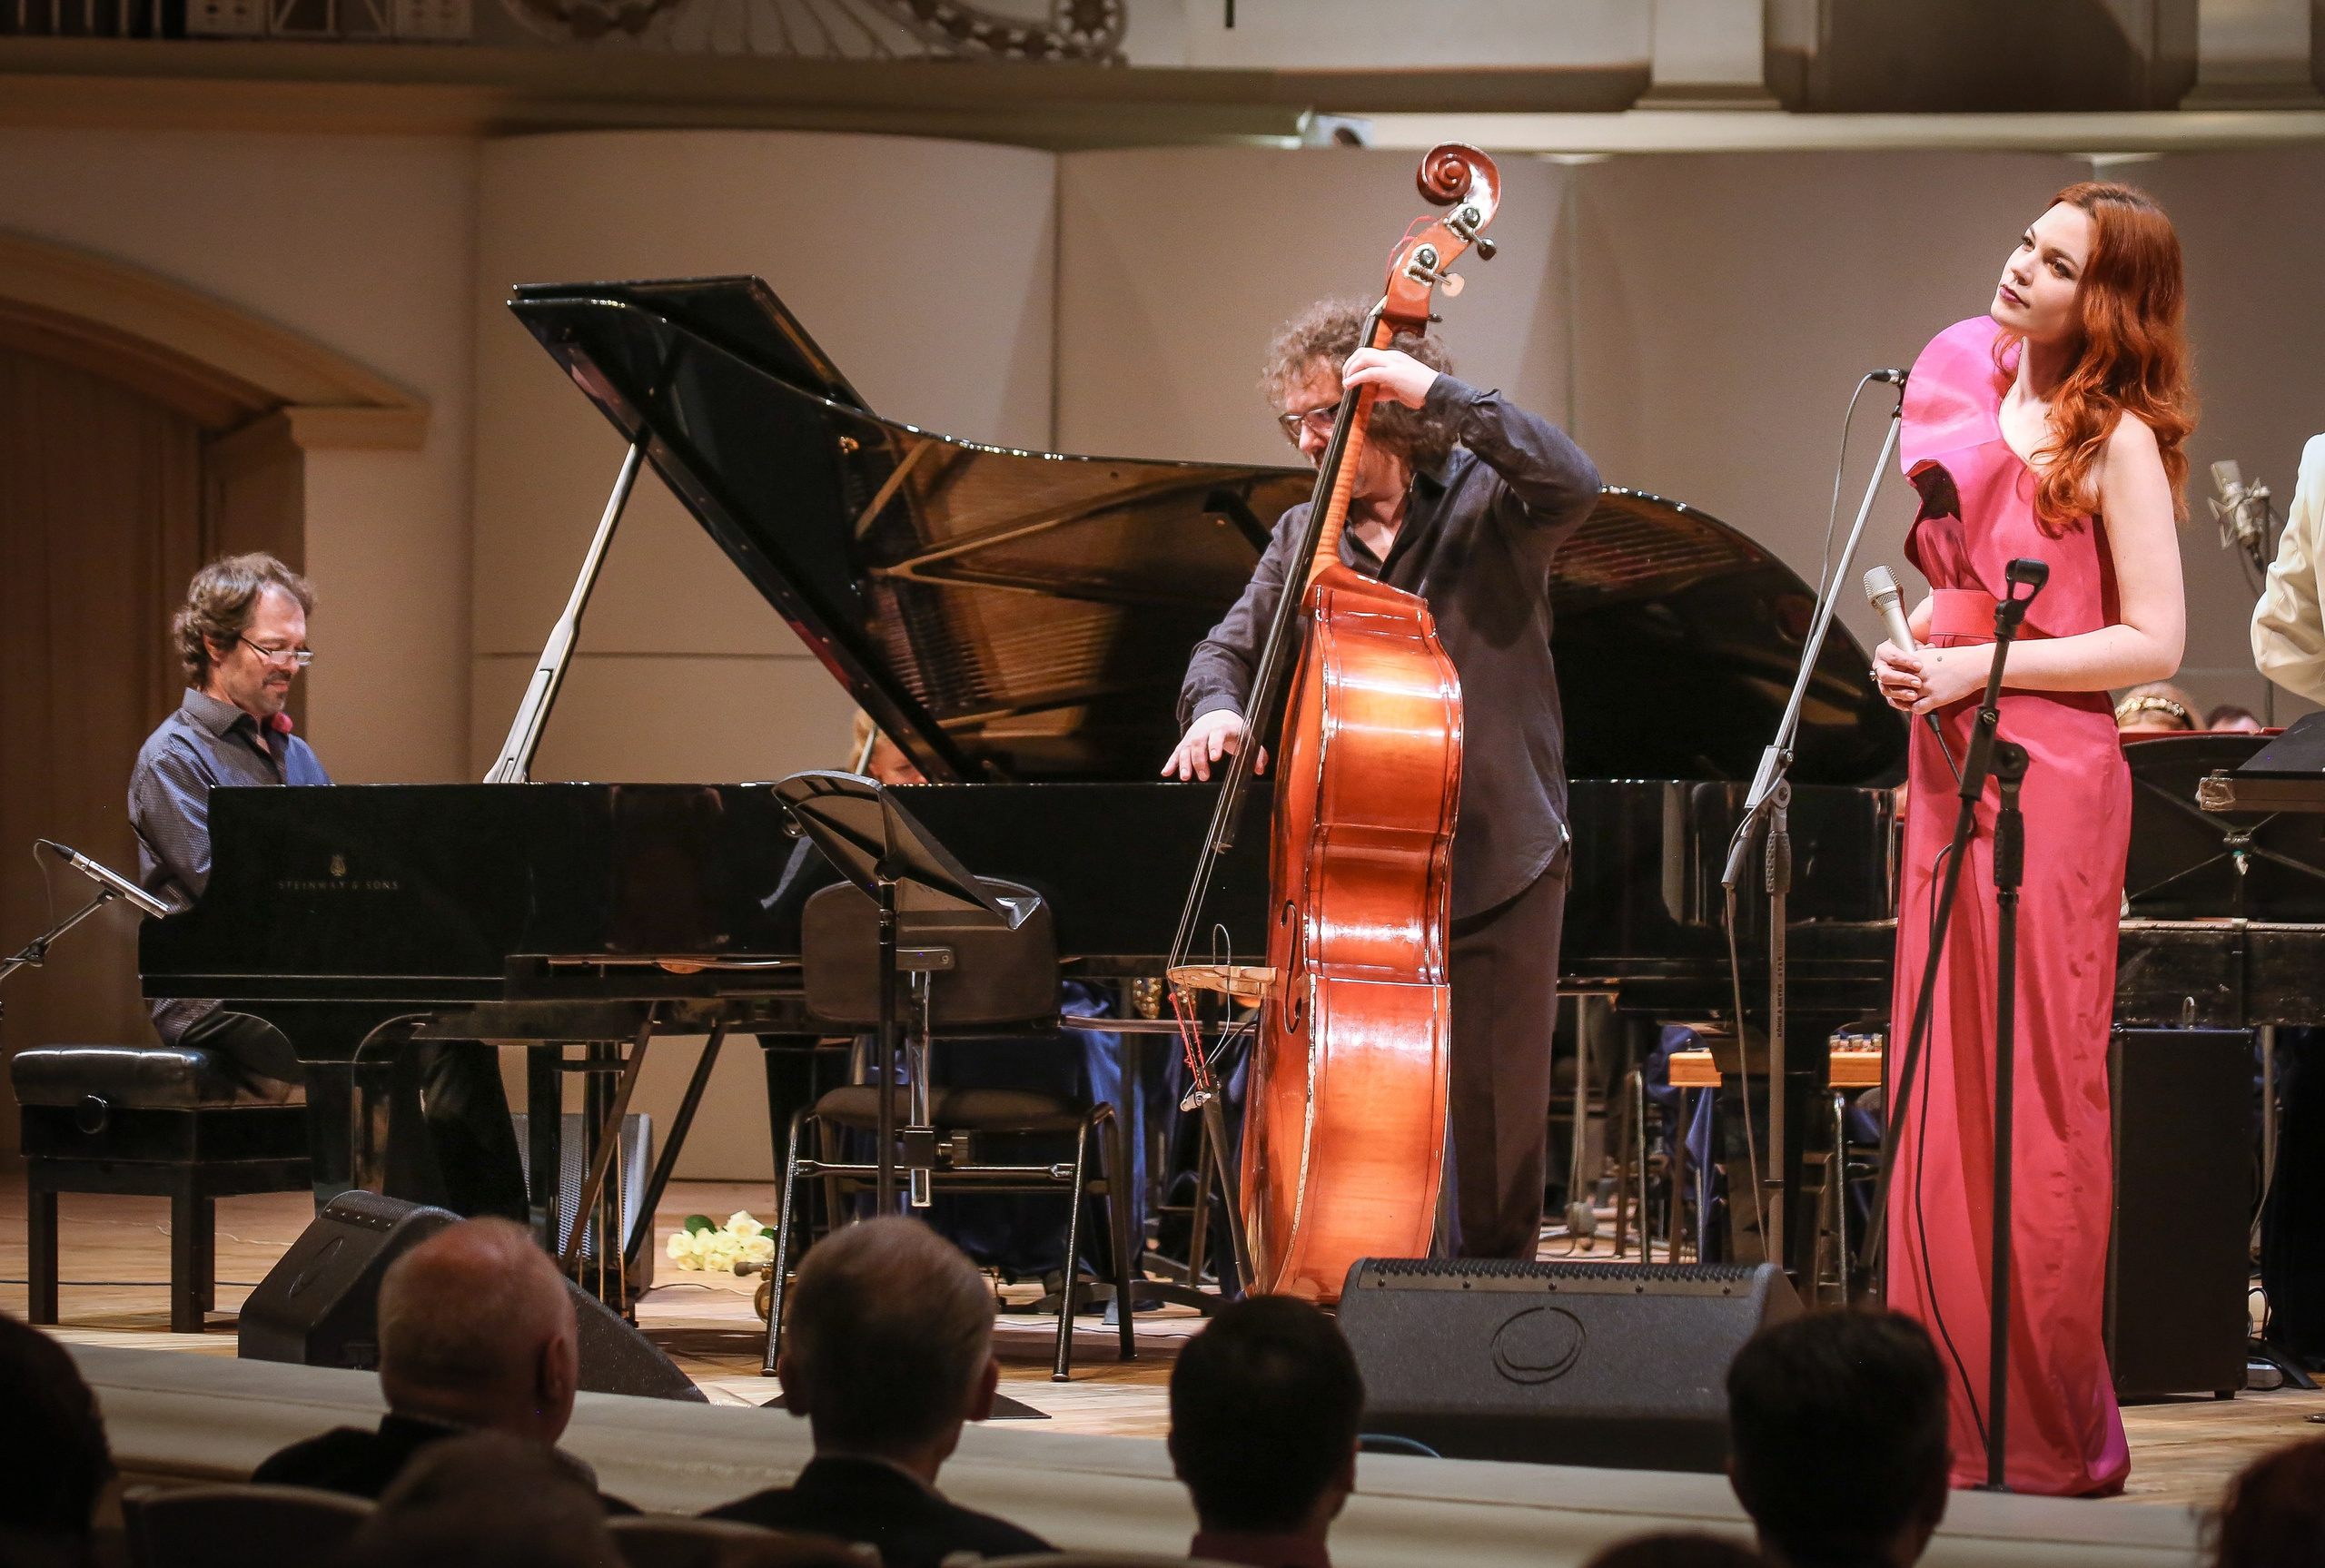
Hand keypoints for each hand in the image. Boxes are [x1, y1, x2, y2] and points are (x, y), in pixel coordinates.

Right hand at [1163, 710, 1266, 780]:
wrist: (1216, 713)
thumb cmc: (1234, 729)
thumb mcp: (1247, 737)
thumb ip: (1256, 753)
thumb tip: (1260, 769)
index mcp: (1222, 728)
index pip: (1217, 734)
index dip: (1215, 745)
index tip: (1215, 758)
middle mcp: (1204, 731)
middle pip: (1199, 744)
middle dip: (1199, 760)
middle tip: (1204, 777)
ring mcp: (1193, 737)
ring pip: (1185, 749)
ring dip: (1184, 763)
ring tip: (1186, 777)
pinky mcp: (1185, 743)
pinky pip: (1176, 753)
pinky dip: (1171, 763)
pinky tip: (1166, 773)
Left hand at [1340, 347, 1438, 409]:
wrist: (1437, 392)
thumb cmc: (1421, 391)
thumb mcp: (1399, 389)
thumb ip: (1384, 389)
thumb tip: (1370, 394)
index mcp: (1394, 358)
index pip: (1370, 354)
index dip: (1356, 363)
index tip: (1351, 376)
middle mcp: (1392, 357)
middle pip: (1363, 352)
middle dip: (1350, 364)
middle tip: (1345, 378)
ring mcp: (1392, 363)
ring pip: (1363, 358)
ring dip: (1350, 369)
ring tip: (1346, 383)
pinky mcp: (1392, 374)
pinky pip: (1369, 372)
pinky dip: (1356, 378)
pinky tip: (1350, 385)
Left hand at [1874, 640, 1989, 715]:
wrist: (1975, 664)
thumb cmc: (1959, 659)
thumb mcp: (1933, 654)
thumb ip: (1918, 661)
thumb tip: (1909, 667)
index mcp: (1915, 660)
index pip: (1893, 671)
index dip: (1892, 678)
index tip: (1894, 682)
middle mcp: (1918, 673)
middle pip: (1894, 685)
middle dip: (1895, 690)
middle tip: (1898, 693)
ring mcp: (1926, 686)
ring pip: (1903, 698)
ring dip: (1904, 701)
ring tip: (1908, 701)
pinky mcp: (1935, 697)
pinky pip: (1917, 708)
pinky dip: (1915, 709)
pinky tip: (1919, 706)